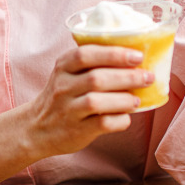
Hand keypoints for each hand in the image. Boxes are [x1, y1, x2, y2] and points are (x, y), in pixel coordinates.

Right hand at [20, 45, 152, 159]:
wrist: (37, 128)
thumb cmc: (63, 96)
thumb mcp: (68, 74)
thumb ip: (92, 64)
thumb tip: (135, 58)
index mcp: (63, 67)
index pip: (85, 54)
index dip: (113, 53)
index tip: (137, 55)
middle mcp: (62, 87)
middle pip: (96, 78)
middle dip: (127, 76)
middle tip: (148, 77)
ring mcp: (67, 110)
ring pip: (97, 101)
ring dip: (123, 99)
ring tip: (137, 99)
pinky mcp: (75, 131)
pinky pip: (101, 124)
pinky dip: (119, 120)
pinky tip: (126, 117)